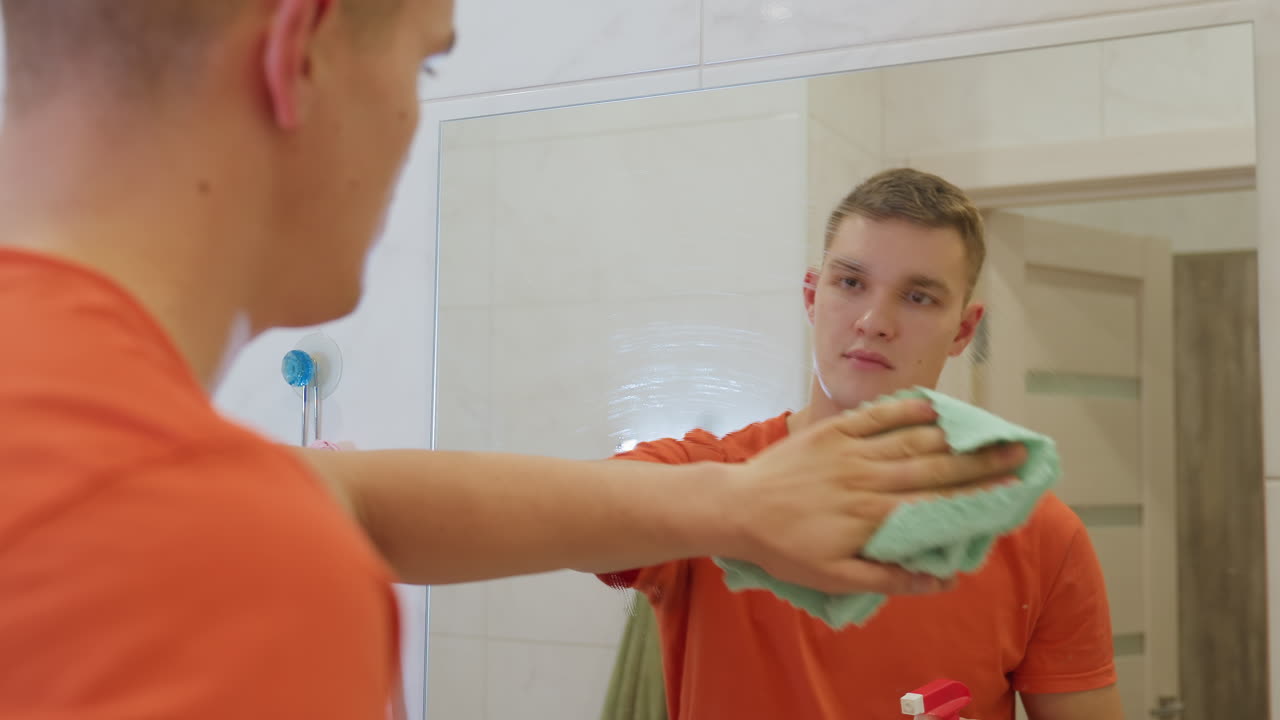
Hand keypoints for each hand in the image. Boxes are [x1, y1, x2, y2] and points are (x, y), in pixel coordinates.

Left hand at [721, 397, 1026, 594]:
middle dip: (980, 460)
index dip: (978, 494)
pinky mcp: (831, 431)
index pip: (938, 502)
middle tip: (1019, 451)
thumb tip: (939, 581)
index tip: (1014, 486)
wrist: (735, 509)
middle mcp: (869, 478)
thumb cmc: (784, 548)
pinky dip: (906, 409)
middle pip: (935, 466)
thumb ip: (886, 579)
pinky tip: (933, 406)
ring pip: (911, 438)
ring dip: (953, 434)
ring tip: (988, 429)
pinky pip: (875, 416)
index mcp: (873, 515)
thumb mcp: (832, 578)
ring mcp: (850, 450)